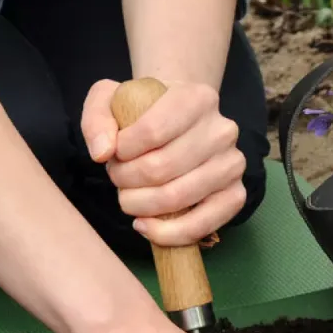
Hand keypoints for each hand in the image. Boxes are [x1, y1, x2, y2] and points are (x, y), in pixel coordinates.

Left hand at [81, 79, 246, 246]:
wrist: (179, 121)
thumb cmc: (144, 112)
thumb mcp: (111, 99)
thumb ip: (96, 118)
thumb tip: (102, 153)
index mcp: (196, 98)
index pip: (152, 131)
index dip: (122, 152)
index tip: (114, 154)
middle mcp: (222, 130)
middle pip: (161, 169)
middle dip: (126, 181)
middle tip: (118, 178)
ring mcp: (232, 164)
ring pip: (177, 198)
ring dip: (140, 206)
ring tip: (129, 197)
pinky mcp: (236, 194)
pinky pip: (202, 224)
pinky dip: (168, 233)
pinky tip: (146, 225)